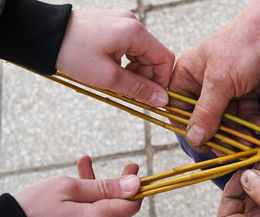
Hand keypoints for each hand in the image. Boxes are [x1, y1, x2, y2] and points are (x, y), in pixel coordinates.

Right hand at [14, 156, 141, 216]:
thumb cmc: (31, 212)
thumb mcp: (69, 188)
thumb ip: (106, 186)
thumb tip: (135, 184)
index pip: (132, 204)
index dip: (134, 185)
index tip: (131, 167)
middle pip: (114, 207)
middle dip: (107, 183)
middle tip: (99, 164)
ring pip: (102, 213)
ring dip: (94, 192)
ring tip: (82, 167)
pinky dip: (87, 206)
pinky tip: (76, 191)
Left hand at [56, 10, 174, 106]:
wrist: (45, 36)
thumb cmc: (72, 51)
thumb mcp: (108, 77)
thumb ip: (139, 89)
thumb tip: (161, 99)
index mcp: (135, 32)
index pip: (164, 59)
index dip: (162, 81)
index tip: (154, 97)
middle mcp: (132, 24)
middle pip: (153, 57)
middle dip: (145, 79)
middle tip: (130, 93)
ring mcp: (123, 24)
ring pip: (141, 55)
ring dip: (134, 73)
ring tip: (117, 84)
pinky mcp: (114, 28)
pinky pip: (129, 49)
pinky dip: (125, 64)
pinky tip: (113, 73)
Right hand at [170, 0, 259, 146]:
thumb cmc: (243, 45)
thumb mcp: (220, 80)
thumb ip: (206, 111)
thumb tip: (193, 137)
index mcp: (188, 76)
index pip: (179, 109)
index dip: (187, 128)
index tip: (201, 143)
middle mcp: (204, 86)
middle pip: (204, 119)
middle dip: (216, 135)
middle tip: (228, 150)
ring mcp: (225, 92)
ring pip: (225, 122)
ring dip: (237, 133)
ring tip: (248, 142)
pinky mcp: (244, 95)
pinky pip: (243, 117)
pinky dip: (251, 124)